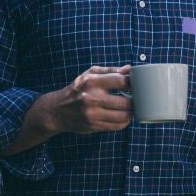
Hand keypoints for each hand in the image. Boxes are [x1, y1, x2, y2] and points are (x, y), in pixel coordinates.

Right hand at [0, 66, 132, 156]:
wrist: (58, 110)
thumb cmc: (78, 89)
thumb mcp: (89, 74)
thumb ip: (110, 70)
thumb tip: (130, 69)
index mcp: (91, 82)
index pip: (120, 81)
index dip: (133, 83)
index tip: (136, 84)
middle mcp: (91, 98)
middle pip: (125, 102)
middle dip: (135, 100)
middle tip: (137, 98)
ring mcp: (92, 114)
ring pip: (123, 116)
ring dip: (132, 112)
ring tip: (132, 107)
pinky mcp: (94, 126)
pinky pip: (117, 126)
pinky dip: (124, 121)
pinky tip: (124, 116)